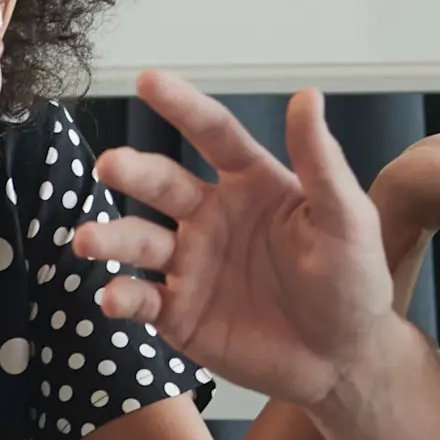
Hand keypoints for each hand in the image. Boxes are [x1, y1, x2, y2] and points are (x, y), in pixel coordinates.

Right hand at [67, 70, 400, 408]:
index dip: (182, 106)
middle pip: (163, 183)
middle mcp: (212, 217)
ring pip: (139, 241)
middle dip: (133, 171)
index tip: (148, 79)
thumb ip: (321, 163)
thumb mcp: (346, 220)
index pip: (212, 135)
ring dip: (111, 238)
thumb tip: (307, 95)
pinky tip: (113, 298)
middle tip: (110, 165)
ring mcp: (192, 264)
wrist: (344, 360)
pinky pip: (142, 300)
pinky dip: (122, 298)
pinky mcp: (180, 313)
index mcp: (252, 184)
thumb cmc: (352, 283)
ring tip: (87, 239)